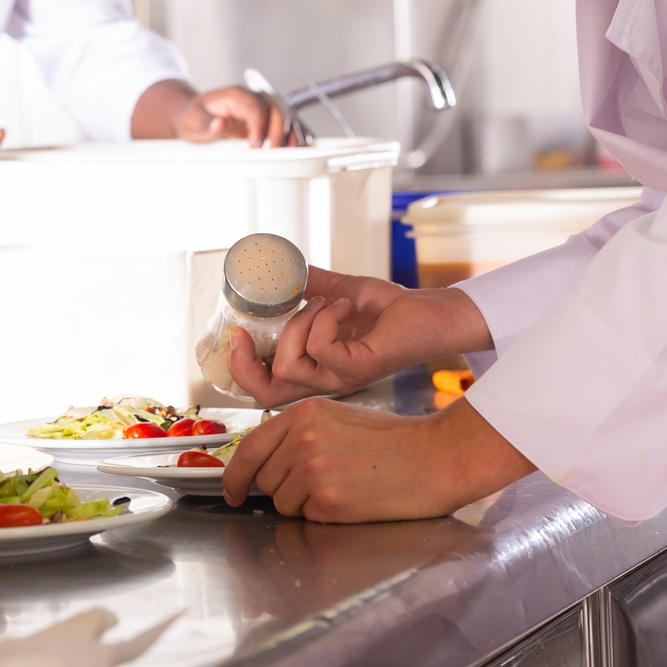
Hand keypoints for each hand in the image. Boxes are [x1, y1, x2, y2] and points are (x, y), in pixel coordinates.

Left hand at [175, 86, 289, 147]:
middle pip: (277, 111)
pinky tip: (298, 151)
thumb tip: (220, 124)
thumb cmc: (195, 118)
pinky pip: (290, 126)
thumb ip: (207, 123)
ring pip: (289, 118)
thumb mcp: (194, 121)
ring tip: (288, 155)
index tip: (254, 145)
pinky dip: (297, 137)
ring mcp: (264, 109)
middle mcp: (255, 98)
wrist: (198, 117)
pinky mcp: (270, 121)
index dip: (259, 126)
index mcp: (237, 95)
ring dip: (292, 137)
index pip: (256, 107)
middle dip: (278, 134)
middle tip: (271, 154)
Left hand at [222, 395, 532, 521]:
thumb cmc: (393, 441)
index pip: (249, 448)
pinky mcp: (327, 500)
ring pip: (282, 503)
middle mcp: (301, 439)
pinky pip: (306, 518)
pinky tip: (351, 499)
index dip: (235, 476)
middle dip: (281, 489)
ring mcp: (312, 470)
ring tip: (342, 488)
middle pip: (263, 480)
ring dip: (304, 505)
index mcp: (302, 415)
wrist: (433, 457)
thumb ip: (298, 435)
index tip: (233, 491)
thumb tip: (265, 463)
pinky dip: (323, 516)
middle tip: (319, 486)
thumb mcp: (337, 419)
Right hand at [227, 267, 489, 404]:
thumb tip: (281, 271)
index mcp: (315, 370)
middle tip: (246, 333)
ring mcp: (340, 378)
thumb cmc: (391, 308)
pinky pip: (320, 348)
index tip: (237, 333)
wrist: (430, 311)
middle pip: (266, 395)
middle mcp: (324, 381)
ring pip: (290, 365)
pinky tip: (346, 306)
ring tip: (326, 303)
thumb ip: (311, 289)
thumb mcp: (339, 294)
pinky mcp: (358, 368)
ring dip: (299, 323)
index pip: (265, 389)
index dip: (240, 368)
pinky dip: (326, 318)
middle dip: (246, 364)